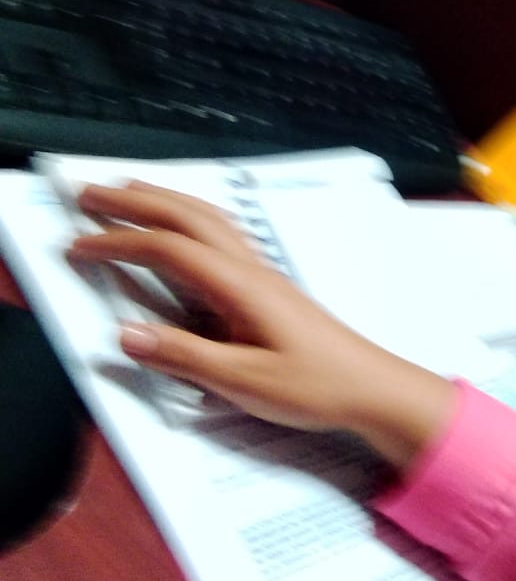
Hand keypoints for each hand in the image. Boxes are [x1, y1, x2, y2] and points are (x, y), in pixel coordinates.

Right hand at [68, 181, 456, 469]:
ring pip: (211, 220)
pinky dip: (193, 220)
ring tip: (128, 193)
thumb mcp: (245, 382)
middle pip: (189, 218)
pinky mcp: (271, 289)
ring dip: (166, 202)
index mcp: (242, 288)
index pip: (171, 250)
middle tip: (88, 192)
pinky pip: (225, 236)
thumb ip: (185, 357)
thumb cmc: (316, 386)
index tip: (77, 245)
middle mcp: (253, 270)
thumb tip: (125, 334)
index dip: (120, 242)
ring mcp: (265, 275)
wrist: (373, 387)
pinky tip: (186, 228)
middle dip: (136, 201)